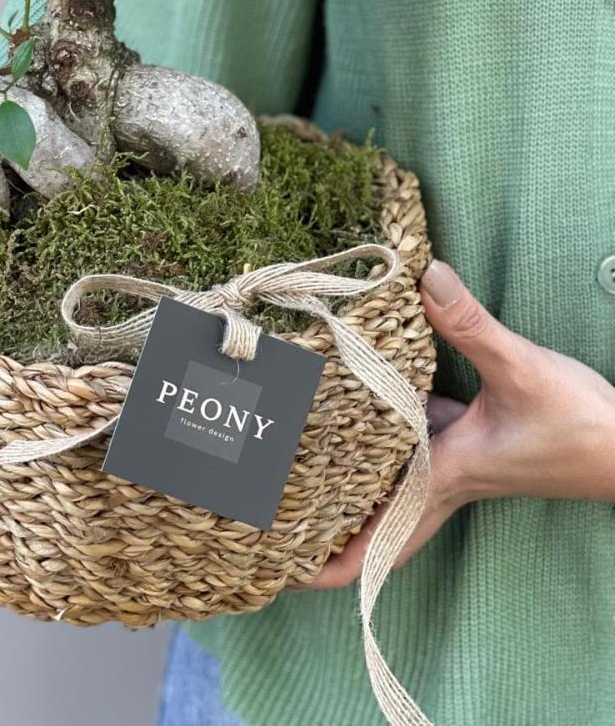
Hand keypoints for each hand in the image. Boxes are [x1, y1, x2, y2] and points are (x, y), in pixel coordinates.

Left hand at [304, 259, 614, 589]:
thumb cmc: (581, 427)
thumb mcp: (522, 371)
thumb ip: (470, 327)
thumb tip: (425, 277)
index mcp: (441, 476)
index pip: (374, 541)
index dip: (327, 565)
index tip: (278, 570)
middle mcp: (439, 478)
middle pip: (370, 527)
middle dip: (322, 534)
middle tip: (267, 524)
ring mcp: (453, 462)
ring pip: (385, 487)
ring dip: (344, 487)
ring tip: (289, 471)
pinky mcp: (467, 440)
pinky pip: (406, 451)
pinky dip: (376, 443)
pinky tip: (352, 409)